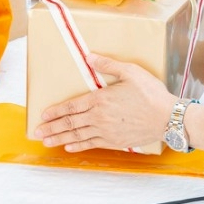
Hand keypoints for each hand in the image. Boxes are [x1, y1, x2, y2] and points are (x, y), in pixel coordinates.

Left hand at [36, 55, 174, 151]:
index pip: (71, 107)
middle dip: (51, 128)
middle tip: (36, 132)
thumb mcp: (131, 71)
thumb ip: (108, 64)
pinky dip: (78, 146)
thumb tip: (89, 56)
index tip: (43, 115)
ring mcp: (106, 131)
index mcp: (100, 99)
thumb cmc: (151, 93)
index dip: (55, 111)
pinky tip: (69, 147)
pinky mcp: (114, 141)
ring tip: (46, 142)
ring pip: (77, 136)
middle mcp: (99, 117)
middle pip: (69, 123)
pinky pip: (91, 144)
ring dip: (59, 139)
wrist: (167, 117)